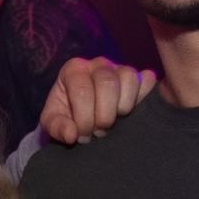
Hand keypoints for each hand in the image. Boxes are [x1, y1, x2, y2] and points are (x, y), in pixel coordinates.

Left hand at [39, 57, 157, 144]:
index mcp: (73, 69)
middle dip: (104, 116)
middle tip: (99, 132)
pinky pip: (146, 81)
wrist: (81, 114)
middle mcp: (97, 64)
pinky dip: (142, 98)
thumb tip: (71, 134)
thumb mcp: (52, 123)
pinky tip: (131, 113)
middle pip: (107, 84)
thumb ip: (57, 128)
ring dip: (124, 107)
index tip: (83, 135)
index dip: (84, 118)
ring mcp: (119, 68)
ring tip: (114, 121)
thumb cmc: (65, 114)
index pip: (82, 91)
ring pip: (129, 78)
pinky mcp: (138, 77)